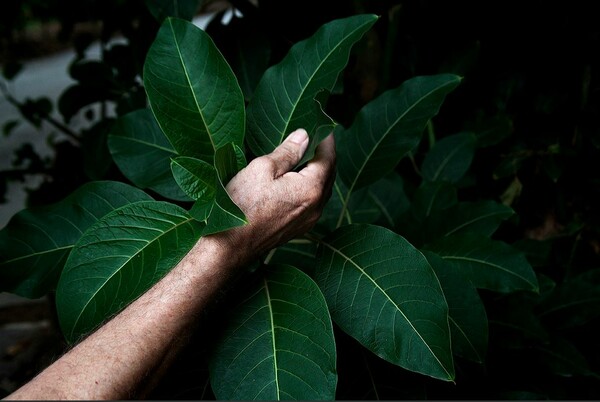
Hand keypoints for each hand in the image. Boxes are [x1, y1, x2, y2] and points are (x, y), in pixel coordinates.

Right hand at [216, 128, 335, 262]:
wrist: (229, 245)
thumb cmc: (241, 205)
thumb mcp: (262, 169)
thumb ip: (288, 152)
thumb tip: (304, 136)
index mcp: (311, 188)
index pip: (328, 157)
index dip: (326, 138)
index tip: (323, 124)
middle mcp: (316, 206)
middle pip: (329, 173)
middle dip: (324, 153)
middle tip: (317, 135)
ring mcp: (309, 220)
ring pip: (323, 189)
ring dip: (319, 171)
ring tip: (307, 155)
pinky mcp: (299, 228)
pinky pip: (314, 202)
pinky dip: (311, 186)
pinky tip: (298, 179)